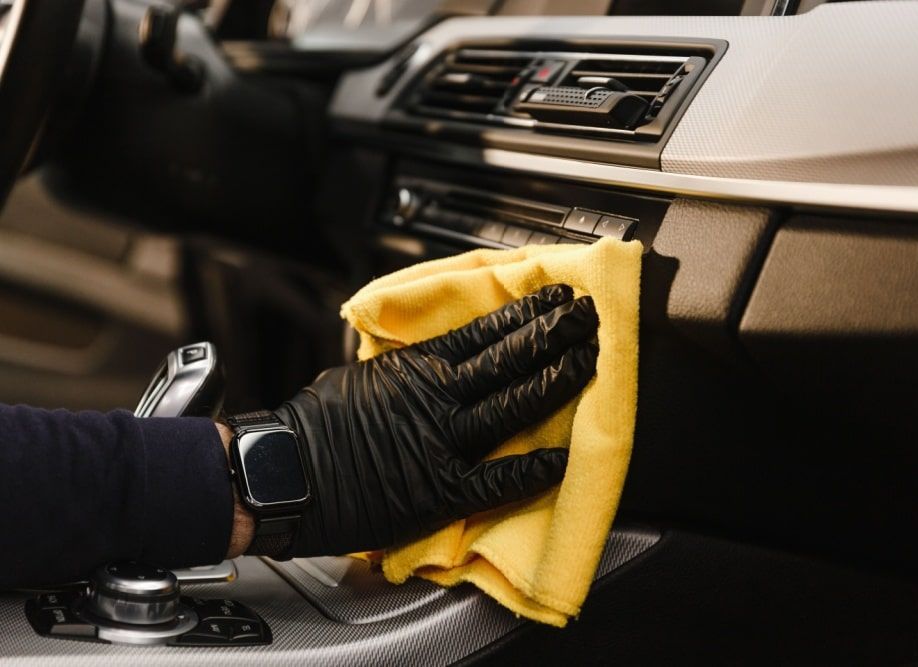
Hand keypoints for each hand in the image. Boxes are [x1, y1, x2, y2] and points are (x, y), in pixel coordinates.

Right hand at [276, 284, 598, 556]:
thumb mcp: (360, 378)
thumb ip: (406, 371)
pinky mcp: (440, 491)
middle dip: (555, 336)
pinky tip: (563, 457)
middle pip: (509, 361)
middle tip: (588, 318)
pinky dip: (532, 469)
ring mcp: (442, 444)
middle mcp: (436, 400)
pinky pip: (497, 480)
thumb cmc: (314, 428)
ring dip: (556, 381)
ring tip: (588, 361)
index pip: (486, 332)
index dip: (528, 314)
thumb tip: (434, 363)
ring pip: (512, 406)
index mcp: (417, 369)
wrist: (282, 476)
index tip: (558, 299)